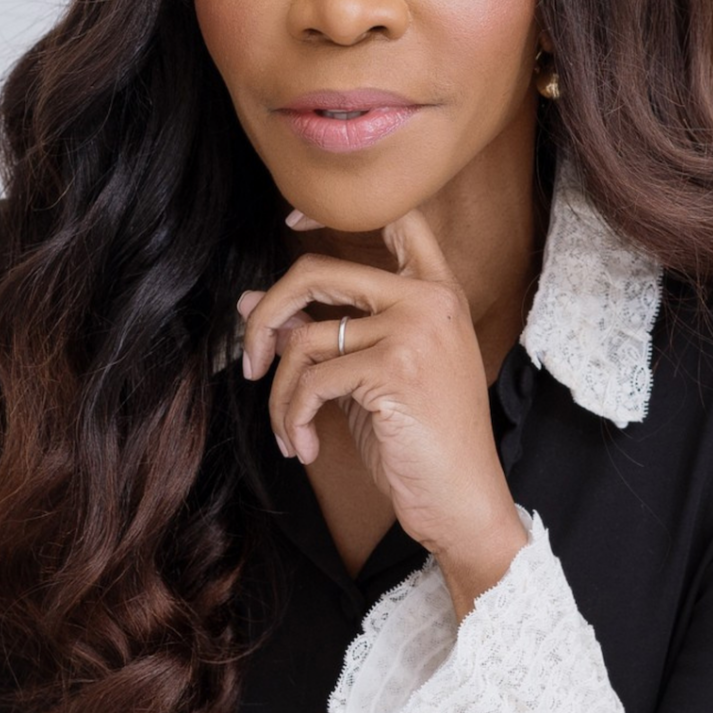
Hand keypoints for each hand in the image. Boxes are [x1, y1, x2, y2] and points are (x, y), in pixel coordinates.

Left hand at [236, 205, 529, 597]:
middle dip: (267, 317)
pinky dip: (293, 417)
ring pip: (304, 339)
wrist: (462, 501)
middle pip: (317, 272)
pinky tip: (305, 446)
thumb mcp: (368, 379)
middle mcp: (430, 301)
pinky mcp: (394, 369)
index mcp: (436, 293)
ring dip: (279, 392)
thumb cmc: (422, 443)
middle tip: (250, 361)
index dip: (332, 211)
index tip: (291, 223)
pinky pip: (311, 380)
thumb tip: (251, 302)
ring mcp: (415, 331)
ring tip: (288, 429)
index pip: (393, 218)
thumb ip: (323, 332)